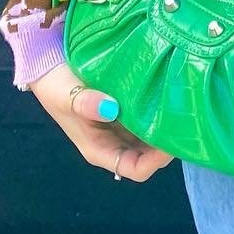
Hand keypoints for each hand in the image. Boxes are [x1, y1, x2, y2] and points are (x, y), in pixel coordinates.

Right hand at [29, 61, 172, 182]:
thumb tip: (110, 108)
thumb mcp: (66, 95)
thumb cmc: (55, 87)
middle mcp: (114, 141)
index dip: (155, 161)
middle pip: (148, 154)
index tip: (171, 142)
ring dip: (166, 126)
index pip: (134, 168)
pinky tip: (170, 94)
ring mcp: (121, 125)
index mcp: (100, 149)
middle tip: (185, 122)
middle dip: (168, 144)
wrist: (48, 65)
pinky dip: (159, 110)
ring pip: (151, 135)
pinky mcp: (125, 107)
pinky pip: (147, 115)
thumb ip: (86, 103)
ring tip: (182, 108)